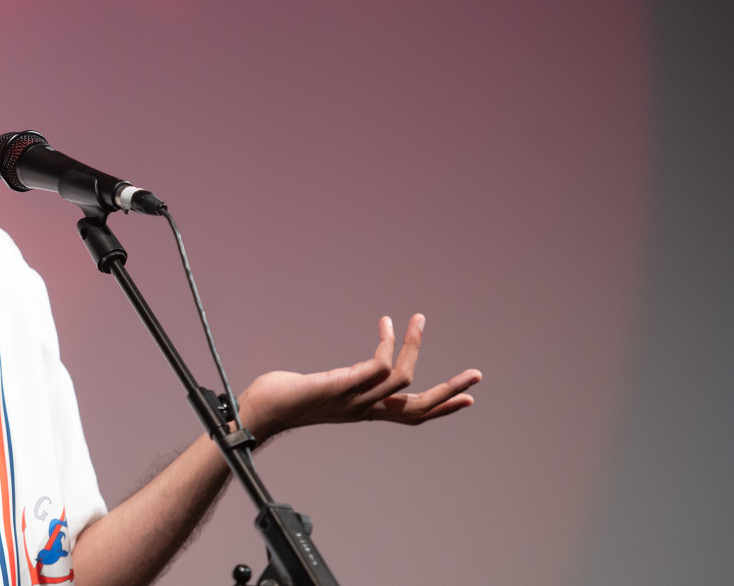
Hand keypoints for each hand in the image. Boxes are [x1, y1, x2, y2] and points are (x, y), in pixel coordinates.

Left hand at [237, 314, 481, 439]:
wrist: (256, 412)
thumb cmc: (287, 397)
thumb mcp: (330, 388)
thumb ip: (350, 382)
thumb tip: (365, 369)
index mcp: (364, 411)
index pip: (412, 415)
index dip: (442, 407)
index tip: (469, 396)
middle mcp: (363, 410)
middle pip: (418, 407)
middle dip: (450, 390)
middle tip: (477, 373)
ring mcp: (351, 400)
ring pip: (400, 380)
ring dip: (414, 346)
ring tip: (417, 318)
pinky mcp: (337, 387)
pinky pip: (373, 369)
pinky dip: (385, 346)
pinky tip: (385, 325)